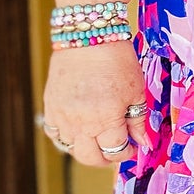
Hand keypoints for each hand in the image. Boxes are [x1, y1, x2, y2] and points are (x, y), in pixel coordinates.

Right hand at [41, 41, 147, 168]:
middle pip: (91, 157)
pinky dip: (66, 137)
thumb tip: (144, 143)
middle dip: (106, 158)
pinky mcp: (50, 107)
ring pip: (71, 149)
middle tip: (115, 150)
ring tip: (97, 139)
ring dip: (86, 149)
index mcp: (107, 119)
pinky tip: (78, 130)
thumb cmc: (117, 60)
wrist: (88, 36)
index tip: (132, 145)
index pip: (116, 151)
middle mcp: (82, 122)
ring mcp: (63, 116)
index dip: (126, 152)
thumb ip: (139, 120)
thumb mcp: (136, 90)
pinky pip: (54, 134)